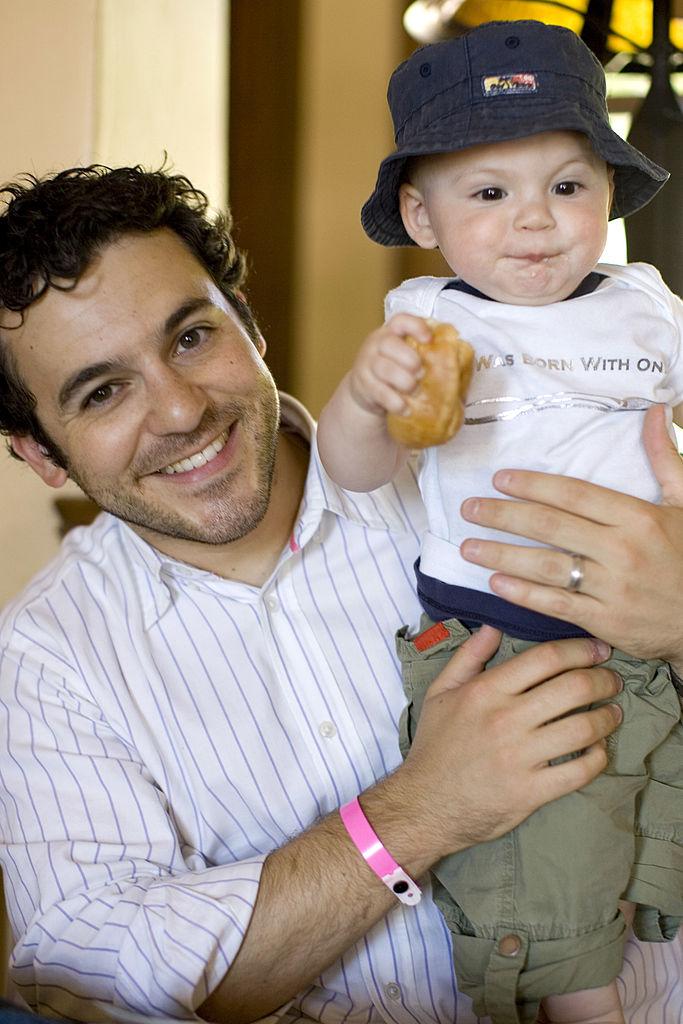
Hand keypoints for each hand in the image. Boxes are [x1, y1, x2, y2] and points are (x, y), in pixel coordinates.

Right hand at [348, 313, 430, 417]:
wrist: (365, 391)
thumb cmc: (395, 372)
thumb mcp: (405, 358)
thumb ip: (425, 355)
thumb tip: (460, 363)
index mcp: (391, 333)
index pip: (400, 321)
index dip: (416, 327)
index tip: (429, 339)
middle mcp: (375, 344)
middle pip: (389, 344)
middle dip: (410, 359)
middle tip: (421, 373)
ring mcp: (366, 364)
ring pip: (384, 368)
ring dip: (404, 382)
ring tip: (414, 391)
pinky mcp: (363, 385)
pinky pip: (380, 392)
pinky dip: (395, 402)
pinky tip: (405, 408)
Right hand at [399, 626, 621, 857]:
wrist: (424, 804)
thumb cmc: (435, 746)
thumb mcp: (440, 693)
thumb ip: (468, 657)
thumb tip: (493, 627)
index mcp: (486, 691)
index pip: (546, 658)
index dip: (580, 650)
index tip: (597, 650)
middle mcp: (506, 719)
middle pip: (573, 688)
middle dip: (603, 680)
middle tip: (612, 680)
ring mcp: (520, 757)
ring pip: (583, 728)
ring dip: (607, 718)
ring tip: (613, 713)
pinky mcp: (531, 792)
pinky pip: (579, 771)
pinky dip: (598, 758)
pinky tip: (599, 749)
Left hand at [459, 405, 682, 672]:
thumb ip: (664, 457)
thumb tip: (656, 411)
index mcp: (637, 518)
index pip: (574, 494)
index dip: (533, 485)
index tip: (500, 479)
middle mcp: (621, 551)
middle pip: (550, 527)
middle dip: (503, 515)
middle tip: (470, 508)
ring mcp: (611, 588)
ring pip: (546, 566)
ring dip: (502, 554)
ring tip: (468, 546)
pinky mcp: (604, 621)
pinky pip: (556, 605)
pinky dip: (524, 594)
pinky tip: (495, 582)